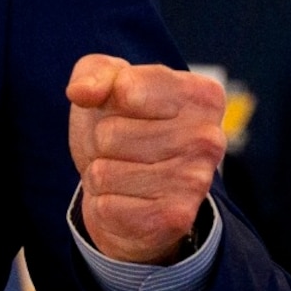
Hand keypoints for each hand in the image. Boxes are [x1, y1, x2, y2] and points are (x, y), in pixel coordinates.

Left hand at [65, 55, 226, 262]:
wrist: (136, 192)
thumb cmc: (124, 127)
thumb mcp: (108, 85)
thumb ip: (95, 72)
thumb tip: (82, 91)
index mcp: (201, 95)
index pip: (127, 88)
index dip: (109, 99)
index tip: (125, 107)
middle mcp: (209, 138)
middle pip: (110, 134)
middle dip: (101, 142)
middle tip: (122, 149)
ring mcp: (195, 181)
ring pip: (104, 172)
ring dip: (100, 175)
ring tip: (125, 173)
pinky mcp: (175, 218)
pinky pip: (105, 207)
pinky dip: (103, 205)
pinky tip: (128, 200)